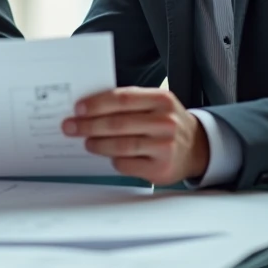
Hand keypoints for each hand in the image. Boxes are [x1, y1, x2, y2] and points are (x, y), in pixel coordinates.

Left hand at [62, 87, 209, 185]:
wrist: (197, 148)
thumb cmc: (166, 122)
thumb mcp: (156, 104)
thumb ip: (129, 103)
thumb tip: (89, 108)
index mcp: (161, 100)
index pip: (123, 99)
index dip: (97, 104)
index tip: (78, 108)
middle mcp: (165, 122)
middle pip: (118, 123)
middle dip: (89, 125)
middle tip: (70, 127)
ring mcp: (165, 146)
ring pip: (121, 146)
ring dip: (98, 144)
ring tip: (87, 142)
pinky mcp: (161, 169)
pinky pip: (127, 164)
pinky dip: (114, 161)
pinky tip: (110, 156)